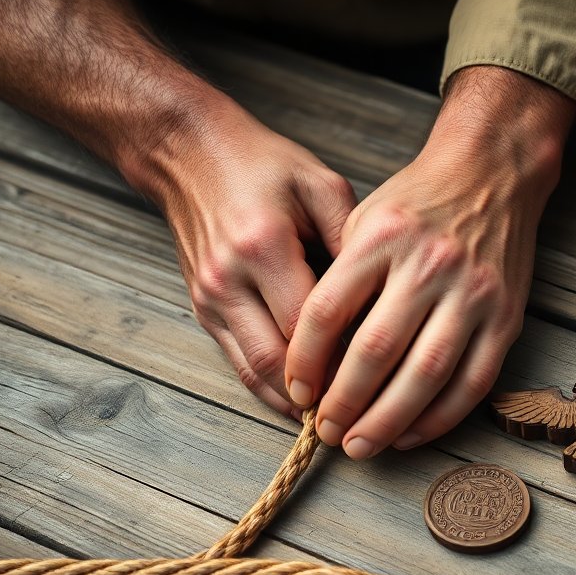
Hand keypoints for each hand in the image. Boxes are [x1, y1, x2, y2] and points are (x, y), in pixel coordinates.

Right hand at [141, 101, 355, 415]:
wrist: (190, 153)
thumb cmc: (264, 165)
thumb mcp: (321, 186)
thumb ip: (353, 239)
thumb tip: (385, 297)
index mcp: (264, 245)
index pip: (309, 324)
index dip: (345, 359)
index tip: (383, 379)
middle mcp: (229, 278)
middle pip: (277, 359)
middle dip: (321, 393)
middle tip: (363, 414)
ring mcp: (209, 297)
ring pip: (253, 371)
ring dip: (294, 402)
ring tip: (336, 420)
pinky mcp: (201, 307)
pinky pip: (237, 361)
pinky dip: (271, 388)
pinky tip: (305, 402)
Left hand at [285, 66, 575, 459]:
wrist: (493, 174)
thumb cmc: (419, 202)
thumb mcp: (365, 218)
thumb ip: (340, 277)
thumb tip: (314, 357)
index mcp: (383, 238)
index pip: (328, 311)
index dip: (305, 360)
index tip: (296, 390)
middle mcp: (429, 265)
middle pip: (375, 350)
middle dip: (344, 401)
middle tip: (325, 431)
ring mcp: (473, 293)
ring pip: (425, 374)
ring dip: (387, 420)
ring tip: (360, 445)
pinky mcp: (506, 317)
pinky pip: (473, 382)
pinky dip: (440, 417)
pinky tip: (411, 434)